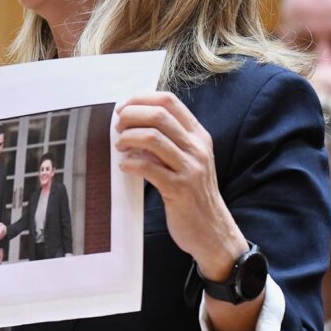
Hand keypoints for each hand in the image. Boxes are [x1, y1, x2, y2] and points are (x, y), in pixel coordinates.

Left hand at [115, 92, 245, 279]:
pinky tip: (125, 167)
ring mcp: (190, 168)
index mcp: (199, 136)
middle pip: (159, 115)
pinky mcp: (179, 189)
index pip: (169, 101)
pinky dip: (131, 163)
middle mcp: (197, 148)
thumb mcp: (188, 161)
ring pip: (153, 137)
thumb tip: (134, 125)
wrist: (213, 231)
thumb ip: (169, 142)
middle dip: (131, 116)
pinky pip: (149, 167)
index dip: (141, 99)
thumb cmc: (193, 194)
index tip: (123, 107)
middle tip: (117, 127)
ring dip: (128, 138)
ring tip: (119, 146)